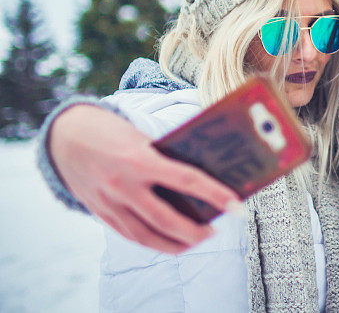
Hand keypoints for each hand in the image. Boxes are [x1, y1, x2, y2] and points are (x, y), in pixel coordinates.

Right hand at [49, 105, 240, 253]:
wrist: (65, 135)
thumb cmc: (113, 131)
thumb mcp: (142, 138)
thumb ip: (165, 159)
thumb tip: (200, 180)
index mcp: (139, 159)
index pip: (186, 180)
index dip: (215, 194)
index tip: (237, 205)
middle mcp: (123, 185)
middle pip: (167, 219)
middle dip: (196, 231)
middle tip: (216, 231)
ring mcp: (110, 203)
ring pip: (148, 236)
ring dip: (177, 243)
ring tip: (198, 240)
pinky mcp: (100, 213)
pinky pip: (131, 235)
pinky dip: (153, 241)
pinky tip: (170, 241)